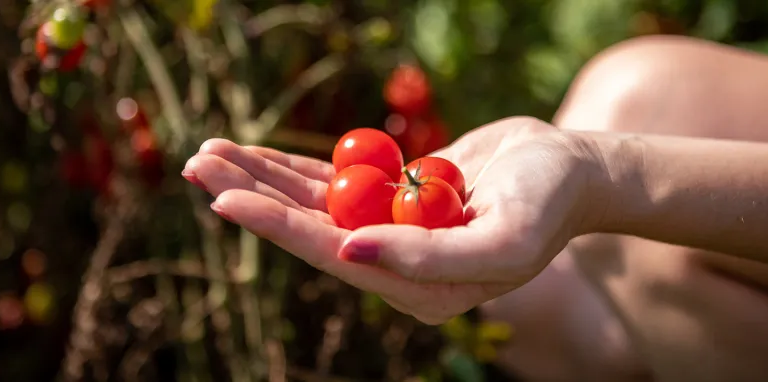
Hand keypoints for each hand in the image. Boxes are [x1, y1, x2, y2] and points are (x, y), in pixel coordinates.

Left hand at [182, 117, 605, 323]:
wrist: (569, 172)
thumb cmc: (547, 206)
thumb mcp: (504, 239)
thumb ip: (431, 259)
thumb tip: (350, 252)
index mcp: (416, 289)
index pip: (333, 256)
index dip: (278, 228)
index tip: (226, 199)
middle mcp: (393, 263)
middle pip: (307, 228)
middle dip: (253, 195)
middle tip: (198, 164)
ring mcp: (387, 228)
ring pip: (310, 202)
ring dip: (260, 175)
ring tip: (207, 151)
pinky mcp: (387, 197)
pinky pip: (330, 181)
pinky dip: (291, 165)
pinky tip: (250, 151)